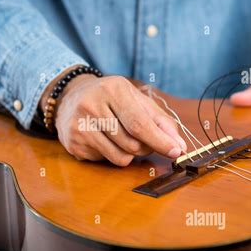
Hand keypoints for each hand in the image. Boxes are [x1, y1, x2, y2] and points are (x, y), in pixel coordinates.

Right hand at [42, 74, 186, 165]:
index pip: (139, 124)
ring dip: (130, 153)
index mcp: (112, 90)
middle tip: (145, 140)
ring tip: (123, 137)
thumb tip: (179, 145)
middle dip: (146, 148)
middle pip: (132, 144)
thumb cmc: (110, 99)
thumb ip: (160, 120)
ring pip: (120, 157)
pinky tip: (105, 140)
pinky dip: (112, 154)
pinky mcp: (74, 144)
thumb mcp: (136, 99)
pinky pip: (106, 161)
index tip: (176, 151)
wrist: (71, 98)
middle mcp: (92, 106)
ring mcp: (80, 126)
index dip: (159, 141)